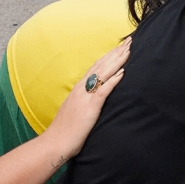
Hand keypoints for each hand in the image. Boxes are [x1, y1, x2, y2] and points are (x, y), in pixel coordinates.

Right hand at [45, 39, 129, 156]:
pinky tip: (122, 72)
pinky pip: (103, 91)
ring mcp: (85, 97)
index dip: (108, 56)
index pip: (96, 67)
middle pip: (101, 65)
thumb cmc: (66, 131)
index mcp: (79, 89)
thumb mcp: (75, 111)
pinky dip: (113, 80)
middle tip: (129, 40)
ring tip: (128, 50)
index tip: (119, 46)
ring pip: (103, 73)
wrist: (55, 143)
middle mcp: (81, 89)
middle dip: (116, 52)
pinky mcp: (90, 107)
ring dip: (117, 60)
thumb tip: (92, 99)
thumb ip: (84, 102)